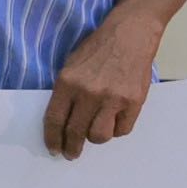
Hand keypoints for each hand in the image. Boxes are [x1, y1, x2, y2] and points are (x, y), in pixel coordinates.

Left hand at [45, 12, 164, 158]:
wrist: (130, 34)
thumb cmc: (97, 49)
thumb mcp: (70, 65)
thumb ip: (66, 92)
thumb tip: (61, 122)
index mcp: (68, 83)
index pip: (55, 119)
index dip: (52, 139)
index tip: (54, 149)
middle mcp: (89, 93)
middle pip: (76, 132)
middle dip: (72, 147)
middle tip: (72, 153)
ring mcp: (113, 99)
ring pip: (100, 135)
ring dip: (96, 136)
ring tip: (96, 128)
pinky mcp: (134, 102)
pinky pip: (122, 130)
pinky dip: (117, 128)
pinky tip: (115, 119)